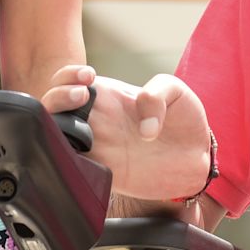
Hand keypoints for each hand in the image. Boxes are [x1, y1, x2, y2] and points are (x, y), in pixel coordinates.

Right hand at [41, 68, 211, 200]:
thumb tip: (144, 127)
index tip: (88, 78)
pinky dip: (67, 160)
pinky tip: (83, 152)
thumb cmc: (184, 119)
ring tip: (81, 124)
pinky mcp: (103, 173)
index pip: (69, 81)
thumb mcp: (176, 91)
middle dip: (57, 97)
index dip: (67, 76)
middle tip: (81, 95)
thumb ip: (157, 94)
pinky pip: (73, 168)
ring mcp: (97, 147)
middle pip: (52, 108)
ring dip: (56, 127)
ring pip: (56, 138)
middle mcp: (96, 121)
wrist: (197, 157)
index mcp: (107, 96)